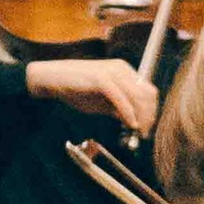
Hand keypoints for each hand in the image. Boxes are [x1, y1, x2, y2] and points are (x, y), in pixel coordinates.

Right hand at [25, 58, 162, 136]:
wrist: (51, 78)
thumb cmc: (76, 88)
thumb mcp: (102, 102)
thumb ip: (118, 109)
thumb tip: (134, 123)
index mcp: (124, 71)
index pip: (148, 91)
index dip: (151, 111)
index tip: (147, 128)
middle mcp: (121, 69)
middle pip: (147, 94)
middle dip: (149, 116)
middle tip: (144, 133)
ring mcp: (112, 72)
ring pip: (137, 96)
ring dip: (141, 117)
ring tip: (138, 131)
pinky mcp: (101, 79)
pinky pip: (121, 98)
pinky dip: (128, 113)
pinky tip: (129, 124)